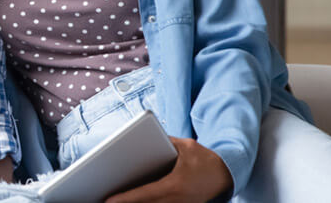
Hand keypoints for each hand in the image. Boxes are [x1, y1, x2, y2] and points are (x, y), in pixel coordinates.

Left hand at [105, 137, 231, 202]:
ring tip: (115, 202)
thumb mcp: (185, 145)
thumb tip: (144, 134)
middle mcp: (178, 199)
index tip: (109, 200)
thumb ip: (164, 140)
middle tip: (104, 201)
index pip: (146, 193)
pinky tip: (132, 202)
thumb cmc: (203, 158)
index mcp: (176, 184)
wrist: (226, 173)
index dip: (126, 198)